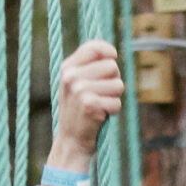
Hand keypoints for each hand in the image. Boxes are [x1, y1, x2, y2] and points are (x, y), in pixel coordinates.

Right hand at [49, 39, 124, 175]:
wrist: (70, 139)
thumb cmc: (79, 109)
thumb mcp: (76, 83)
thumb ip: (90, 66)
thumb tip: (111, 52)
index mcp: (68, 67)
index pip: (94, 46)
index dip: (109, 51)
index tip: (112, 57)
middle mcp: (71, 76)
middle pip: (112, 66)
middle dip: (113, 80)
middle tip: (102, 93)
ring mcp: (79, 90)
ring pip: (118, 84)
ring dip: (115, 97)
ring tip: (101, 104)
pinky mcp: (90, 105)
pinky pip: (117, 102)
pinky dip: (113, 110)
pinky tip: (101, 115)